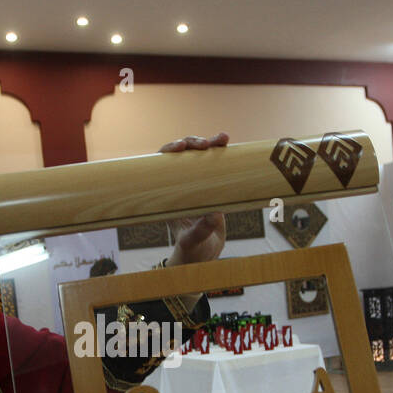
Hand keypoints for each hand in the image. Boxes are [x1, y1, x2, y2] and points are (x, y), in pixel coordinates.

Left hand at [157, 132, 229, 266]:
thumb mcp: (193, 242)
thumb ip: (200, 230)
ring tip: (223, 139)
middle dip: (193, 143)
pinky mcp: (212, 185)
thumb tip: (213, 215)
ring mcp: (196, 183)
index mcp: (166, 194)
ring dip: (211, 144)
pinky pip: (216, 165)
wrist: (203, 254)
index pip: (162, 165)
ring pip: (200, 156)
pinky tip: (229, 146)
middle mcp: (180, 184)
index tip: (181, 147)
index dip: (169, 150)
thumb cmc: (191, 250)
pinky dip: (222, 154)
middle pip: (182, 155)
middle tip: (206, 144)